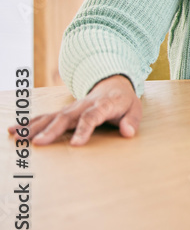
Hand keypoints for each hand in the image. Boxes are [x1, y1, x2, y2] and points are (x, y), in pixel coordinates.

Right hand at [7, 75, 141, 146]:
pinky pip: (45, 116)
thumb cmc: (124, 101)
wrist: (113, 84)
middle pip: (66, 117)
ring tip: (18, 137)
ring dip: (34, 126)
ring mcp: (72, 108)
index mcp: (103, 105)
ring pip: (52, 116)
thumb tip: (128, 132)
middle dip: (52, 130)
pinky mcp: (64, 111)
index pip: (92, 117)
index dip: (84, 130)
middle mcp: (84, 105)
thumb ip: (132, 121)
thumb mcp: (135, 109)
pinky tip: (14, 130)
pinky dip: (29, 123)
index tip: (75, 145)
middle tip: (39, 143)